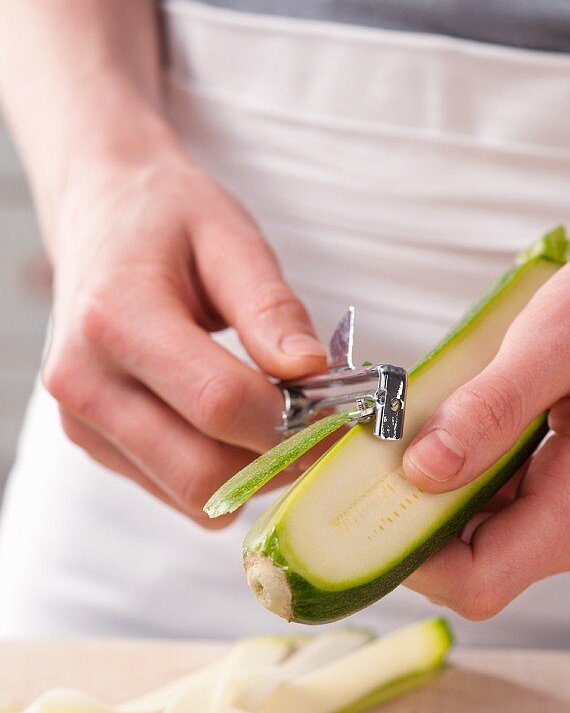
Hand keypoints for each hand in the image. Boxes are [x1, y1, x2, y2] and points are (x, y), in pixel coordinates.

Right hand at [43, 132, 326, 525]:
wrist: (98, 215)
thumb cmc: (167, 221)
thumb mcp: (230, 239)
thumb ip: (272, 309)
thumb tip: (313, 373)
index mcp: (114, 319)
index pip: (218, 403)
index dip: (294, 421)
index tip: (342, 410)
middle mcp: (84, 382)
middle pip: (202, 472)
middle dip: (278, 460)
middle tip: (322, 426)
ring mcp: (83, 423)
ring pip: (194, 497)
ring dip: (256, 474)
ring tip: (280, 419)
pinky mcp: (94, 446)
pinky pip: (178, 493)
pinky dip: (225, 475)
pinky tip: (239, 426)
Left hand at [402, 194, 569, 619]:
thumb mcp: (565, 332)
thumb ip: (492, 408)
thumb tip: (421, 472)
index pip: (478, 580)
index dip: (408, 553)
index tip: (363, 497)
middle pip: (475, 566)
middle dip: (413, 520)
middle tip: (376, 453)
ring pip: (488, 540)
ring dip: (439, 497)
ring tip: (420, 429)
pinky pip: (510, 510)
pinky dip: (471, 480)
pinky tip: (462, 428)